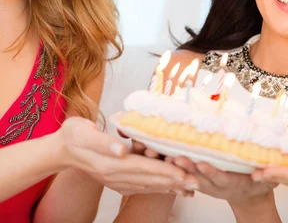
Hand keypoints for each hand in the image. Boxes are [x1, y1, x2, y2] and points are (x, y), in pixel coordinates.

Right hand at [57, 117, 198, 195]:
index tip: (183, 173)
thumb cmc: (73, 135)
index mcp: (110, 164)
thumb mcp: (82, 132)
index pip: (144, 168)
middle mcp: (115, 176)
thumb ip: (103, 142)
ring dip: (169, 187)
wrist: (59, 149)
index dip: (165, 170)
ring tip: (189, 188)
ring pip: (148, 186)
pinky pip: (141, 186)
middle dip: (174, 182)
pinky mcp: (117, 181)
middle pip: (150, 180)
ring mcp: (116, 181)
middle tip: (196, 183)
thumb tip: (121, 149)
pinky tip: (170, 187)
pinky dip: (158, 187)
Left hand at [169, 157, 277, 205]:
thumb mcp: (269, 183)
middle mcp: (217, 186)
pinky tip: (168, 156)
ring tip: (168, 156)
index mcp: (233, 184)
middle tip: (177, 158)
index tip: (202, 164)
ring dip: (180, 167)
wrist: (250, 195)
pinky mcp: (203, 180)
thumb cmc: (259, 185)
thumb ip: (267, 178)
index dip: (211, 172)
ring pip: (191, 176)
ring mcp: (208, 184)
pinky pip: (189, 175)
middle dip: (188, 168)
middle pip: (200, 178)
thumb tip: (261, 174)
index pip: (220, 179)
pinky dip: (179, 167)